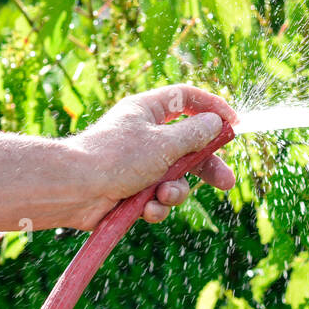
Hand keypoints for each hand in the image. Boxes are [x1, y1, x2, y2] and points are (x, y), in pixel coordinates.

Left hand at [68, 85, 237, 228]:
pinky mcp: (132, 191)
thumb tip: (215, 124)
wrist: (73, 191)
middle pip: (189, 145)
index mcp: (148, 111)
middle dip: (206, 167)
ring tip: (162, 197)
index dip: (213, 107)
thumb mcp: (164, 143)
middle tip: (226, 182)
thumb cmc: (116, 158)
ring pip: (175, 178)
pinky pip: (157, 198)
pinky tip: (146, 210)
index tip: (234, 124)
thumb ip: (195, 134)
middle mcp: (145, 135)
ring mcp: (139, 164)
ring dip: (175, 192)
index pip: (187, 99)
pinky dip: (155, 206)